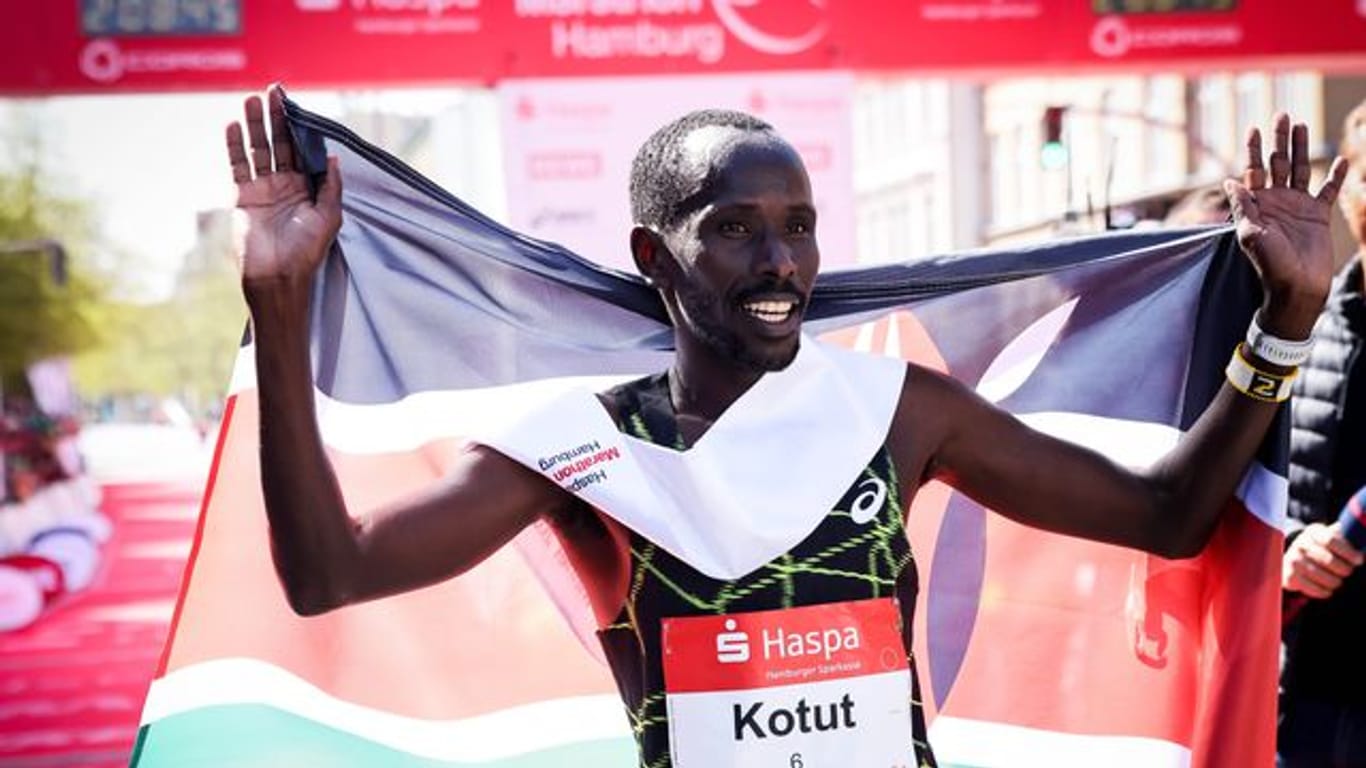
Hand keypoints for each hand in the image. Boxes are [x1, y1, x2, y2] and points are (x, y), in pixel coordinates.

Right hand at [227, 85, 341, 296]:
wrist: (277, 276)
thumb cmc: (307, 251)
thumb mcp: (329, 216)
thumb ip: (331, 186)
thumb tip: (332, 156)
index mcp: (309, 189)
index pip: (303, 151)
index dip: (300, 128)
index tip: (297, 105)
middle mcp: (286, 186)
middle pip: (280, 144)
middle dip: (277, 118)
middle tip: (273, 92)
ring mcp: (264, 190)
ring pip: (258, 150)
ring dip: (256, 125)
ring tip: (251, 100)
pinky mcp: (244, 197)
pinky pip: (239, 166)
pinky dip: (235, 146)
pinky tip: (234, 126)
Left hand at [1224, 114, 1349, 339]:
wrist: (1296, 287)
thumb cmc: (1269, 265)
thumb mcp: (1251, 235)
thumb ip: (1242, 207)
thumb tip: (1228, 181)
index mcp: (1257, 205)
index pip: (1253, 170)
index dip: (1253, 149)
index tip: (1254, 127)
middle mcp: (1276, 201)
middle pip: (1277, 163)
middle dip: (1279, 139)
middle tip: (1283, 114)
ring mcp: (1298, 206)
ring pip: (1300, 169)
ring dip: (1300, 148)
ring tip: (1302, 124)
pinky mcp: (1318, 215)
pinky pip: (1328, 190)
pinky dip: (1335, 175)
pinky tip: (1340, 159)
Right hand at [1283, 522, 1362, 598]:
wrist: (1292, 560)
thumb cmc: (1321, 549)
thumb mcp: (1330, 537)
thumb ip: (1345, 537)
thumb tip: (1363, 538)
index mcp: (1313, 532)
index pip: (1331, 540)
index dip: (1347, 551)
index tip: (1359, 560)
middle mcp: (1300, 544)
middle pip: (1327, 559)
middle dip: (1343, 569)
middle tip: (1348, 572)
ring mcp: (1293, 560)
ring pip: (1321, 575)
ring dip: (1334, 581)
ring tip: (1337, 582)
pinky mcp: (1289, 575)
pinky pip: (1311, 587)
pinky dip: (1323, 591)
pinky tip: (1328, 590)